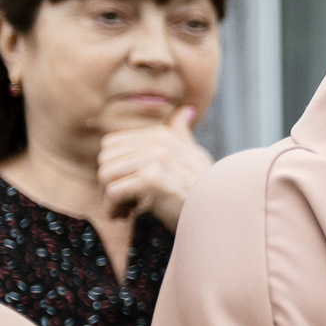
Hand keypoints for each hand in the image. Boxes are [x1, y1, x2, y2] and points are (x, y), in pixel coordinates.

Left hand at [98, 108, 211, 230]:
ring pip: (106, 175)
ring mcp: (156, 159)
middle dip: (108, 183)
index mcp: (162, 135)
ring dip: (110, 198)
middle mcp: (158, 142)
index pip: (110, 145)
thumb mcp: (195, 157)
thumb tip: (186, 111)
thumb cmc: (205, 189)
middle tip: (124, 201)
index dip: (114, 168)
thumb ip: (183, 134)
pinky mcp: (152, 179)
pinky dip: (115, 207)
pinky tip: (128, 215)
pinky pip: (113, 191)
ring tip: (125, 209)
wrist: (220, 212)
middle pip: (104, 160)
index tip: (127, 186)